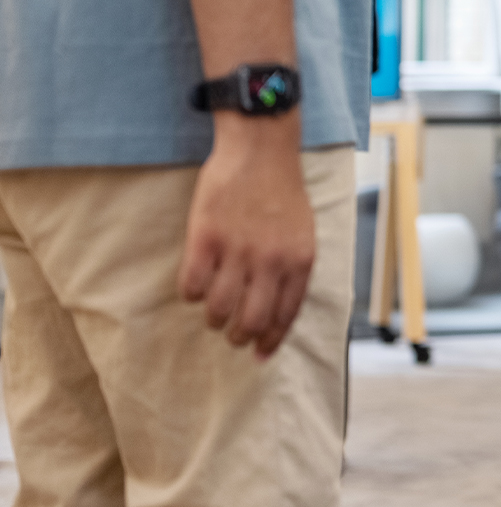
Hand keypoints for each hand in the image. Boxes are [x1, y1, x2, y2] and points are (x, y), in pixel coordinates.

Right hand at [177, 119, 315, 358]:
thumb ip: (293, 272)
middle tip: (230, 334)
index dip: (270, 341)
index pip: (285, 317)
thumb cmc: (282, 195)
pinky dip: (190, 294)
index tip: (259, 354)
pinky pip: (191, 285)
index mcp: (300, 262)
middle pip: (251, 322)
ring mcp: (238, 250)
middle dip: (238, 337)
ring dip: (212, 318)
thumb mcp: (303, 235)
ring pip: (218, 309)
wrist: (261, 152)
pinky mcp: (205, 238)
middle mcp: (271, 262)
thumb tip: (278, 315)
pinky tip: (194, 286)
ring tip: (211, 312)